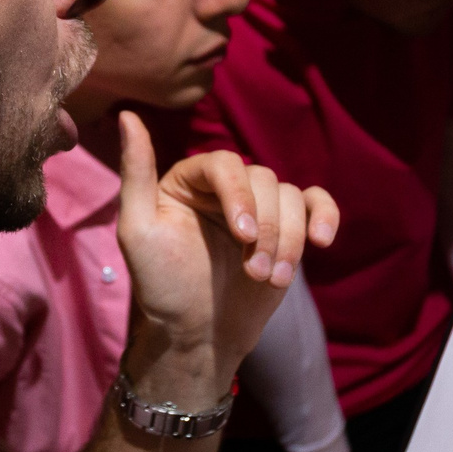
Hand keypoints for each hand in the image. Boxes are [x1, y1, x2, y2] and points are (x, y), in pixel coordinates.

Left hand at [115, 111, 340, 403]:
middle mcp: (225, 187)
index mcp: (189, 179)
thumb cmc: (161, 287)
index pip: (225, 164)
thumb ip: (135, 174)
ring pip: (291, 197)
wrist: (196, 335)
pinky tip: (321, 241)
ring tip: (270, 279)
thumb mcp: (137, 232)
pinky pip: (316, 204)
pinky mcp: (287, 229)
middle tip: (253, 273)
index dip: (239, 195)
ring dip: (288, 240)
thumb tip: (128, 116)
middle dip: (266, 229)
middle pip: (264, 180)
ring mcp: (259, 208)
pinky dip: (325, 217)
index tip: (243, 236)